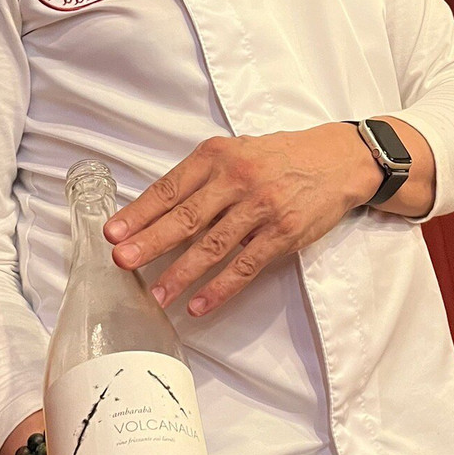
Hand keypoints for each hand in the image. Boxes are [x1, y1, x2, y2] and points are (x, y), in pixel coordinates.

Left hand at [104, 123, 381, 315]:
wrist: (338, 160)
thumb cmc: (282, 157)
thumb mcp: (239, 150)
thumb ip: (204, 175)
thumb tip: (159, 210)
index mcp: (219, 155)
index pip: (170, 188)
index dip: (140, 212)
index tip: (114, 232)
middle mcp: (238, 179)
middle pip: (186, 217)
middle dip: (149, 242)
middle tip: (122, 261)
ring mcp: (262, 207)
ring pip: (213, 245)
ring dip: (181, 273)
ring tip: (157, 294)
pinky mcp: (284, 233)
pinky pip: (246, 265)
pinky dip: (220, 288)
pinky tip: (198, 304)